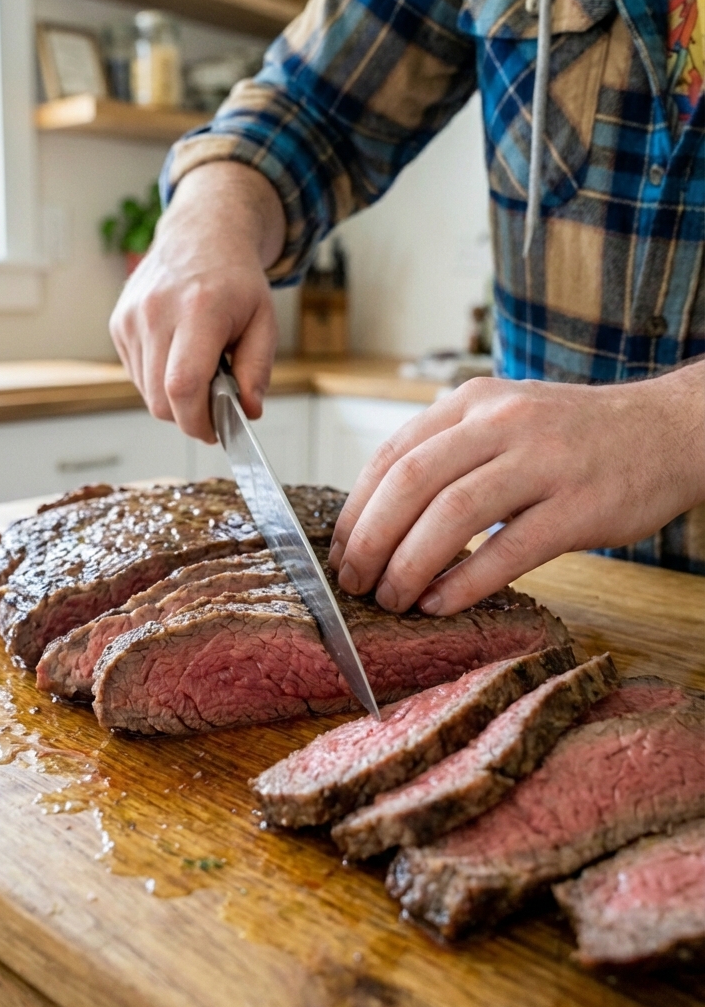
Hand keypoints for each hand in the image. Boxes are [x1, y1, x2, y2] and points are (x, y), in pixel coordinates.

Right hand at [109, 161, 285, 442]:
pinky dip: (158, 379)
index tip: (215, 430)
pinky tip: (178, 356)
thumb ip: (258, 369)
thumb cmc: (235, 279)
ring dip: (173, 398)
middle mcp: (157, 312)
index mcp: (199, 309)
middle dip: (188, 416)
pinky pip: (136, 374)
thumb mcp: (264, 321)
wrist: (201, 237)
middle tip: (213, 408)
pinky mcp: (119, 323)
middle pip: (160, 399)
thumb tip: (248, 411)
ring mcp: (132, 317)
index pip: (183, 386)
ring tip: (199, 371)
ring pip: (146, 392)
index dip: (197, 421)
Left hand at [328, 366, 704, 614]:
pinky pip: (508, 550)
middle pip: (411, 482)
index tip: (337, 551)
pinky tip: (440, 604)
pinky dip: (465, 582)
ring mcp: (543, 461)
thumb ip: (449, 452)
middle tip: (353, 583)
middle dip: (370, 539)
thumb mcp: (504, 418)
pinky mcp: (580, 507)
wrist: (668, 431)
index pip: (392, 454)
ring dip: (409, 565)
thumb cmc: (574, 438)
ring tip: (391, 599)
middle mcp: (502, 422)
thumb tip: (380, 517)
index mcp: (472, 401)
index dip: (356, 509)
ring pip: (452, 515)